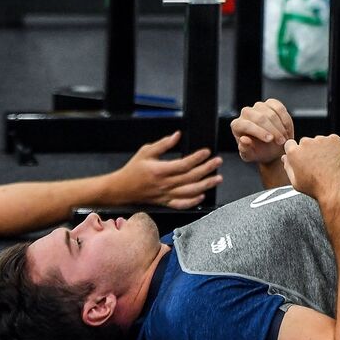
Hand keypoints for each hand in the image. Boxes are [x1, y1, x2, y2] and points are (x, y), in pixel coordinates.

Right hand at [108, 131, 222, 209]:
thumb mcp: (146, 151)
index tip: (207, 151)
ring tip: (217, 179)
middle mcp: (165, 184)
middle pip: (190, 178)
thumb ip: (163, 144)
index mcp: (160, 170)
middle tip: (218, 162)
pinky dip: (192, 201)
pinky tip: (202, 196)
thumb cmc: (133, 169)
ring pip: (189, 192)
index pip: (183, 164)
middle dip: (206, 169)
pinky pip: (181, 204)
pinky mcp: (165, 203)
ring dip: (205, 185)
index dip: (197, 158)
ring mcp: (165, 195)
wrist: (121, 189)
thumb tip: (177, 135)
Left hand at [231, 99, 293, 166]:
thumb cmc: (258, 152)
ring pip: (271, 113)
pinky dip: (285, 119)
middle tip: (281, 141)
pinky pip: (279, 108)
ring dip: (280, 127)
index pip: (246, 125)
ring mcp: (258, 106)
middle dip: (272, 130)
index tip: (270, 139)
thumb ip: (245, 149)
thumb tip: (243, 140)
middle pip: (260, 117)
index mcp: (237, 125)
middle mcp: (245, 113)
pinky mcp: (270, 103)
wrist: (271, 148)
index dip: (259, 132)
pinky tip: (287, 130)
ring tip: (284, 139)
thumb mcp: (250, 155)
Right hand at [281, 134, 339, 202]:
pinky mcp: (334, 139)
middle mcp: (306, 143)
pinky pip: (331, 141)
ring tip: (326, 164)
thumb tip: (285, 159)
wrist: (338, 188)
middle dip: (309, 150)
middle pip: (305, 143)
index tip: (300, 157)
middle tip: (316, 164)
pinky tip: (333, 160)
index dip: (295, 151)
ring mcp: (321, 140)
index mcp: (294, 153)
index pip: (290, 144)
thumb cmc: (317, 187)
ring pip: (319, 141)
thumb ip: (288, 167)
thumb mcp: (296, 182)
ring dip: (321, 149)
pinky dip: (332, 147)